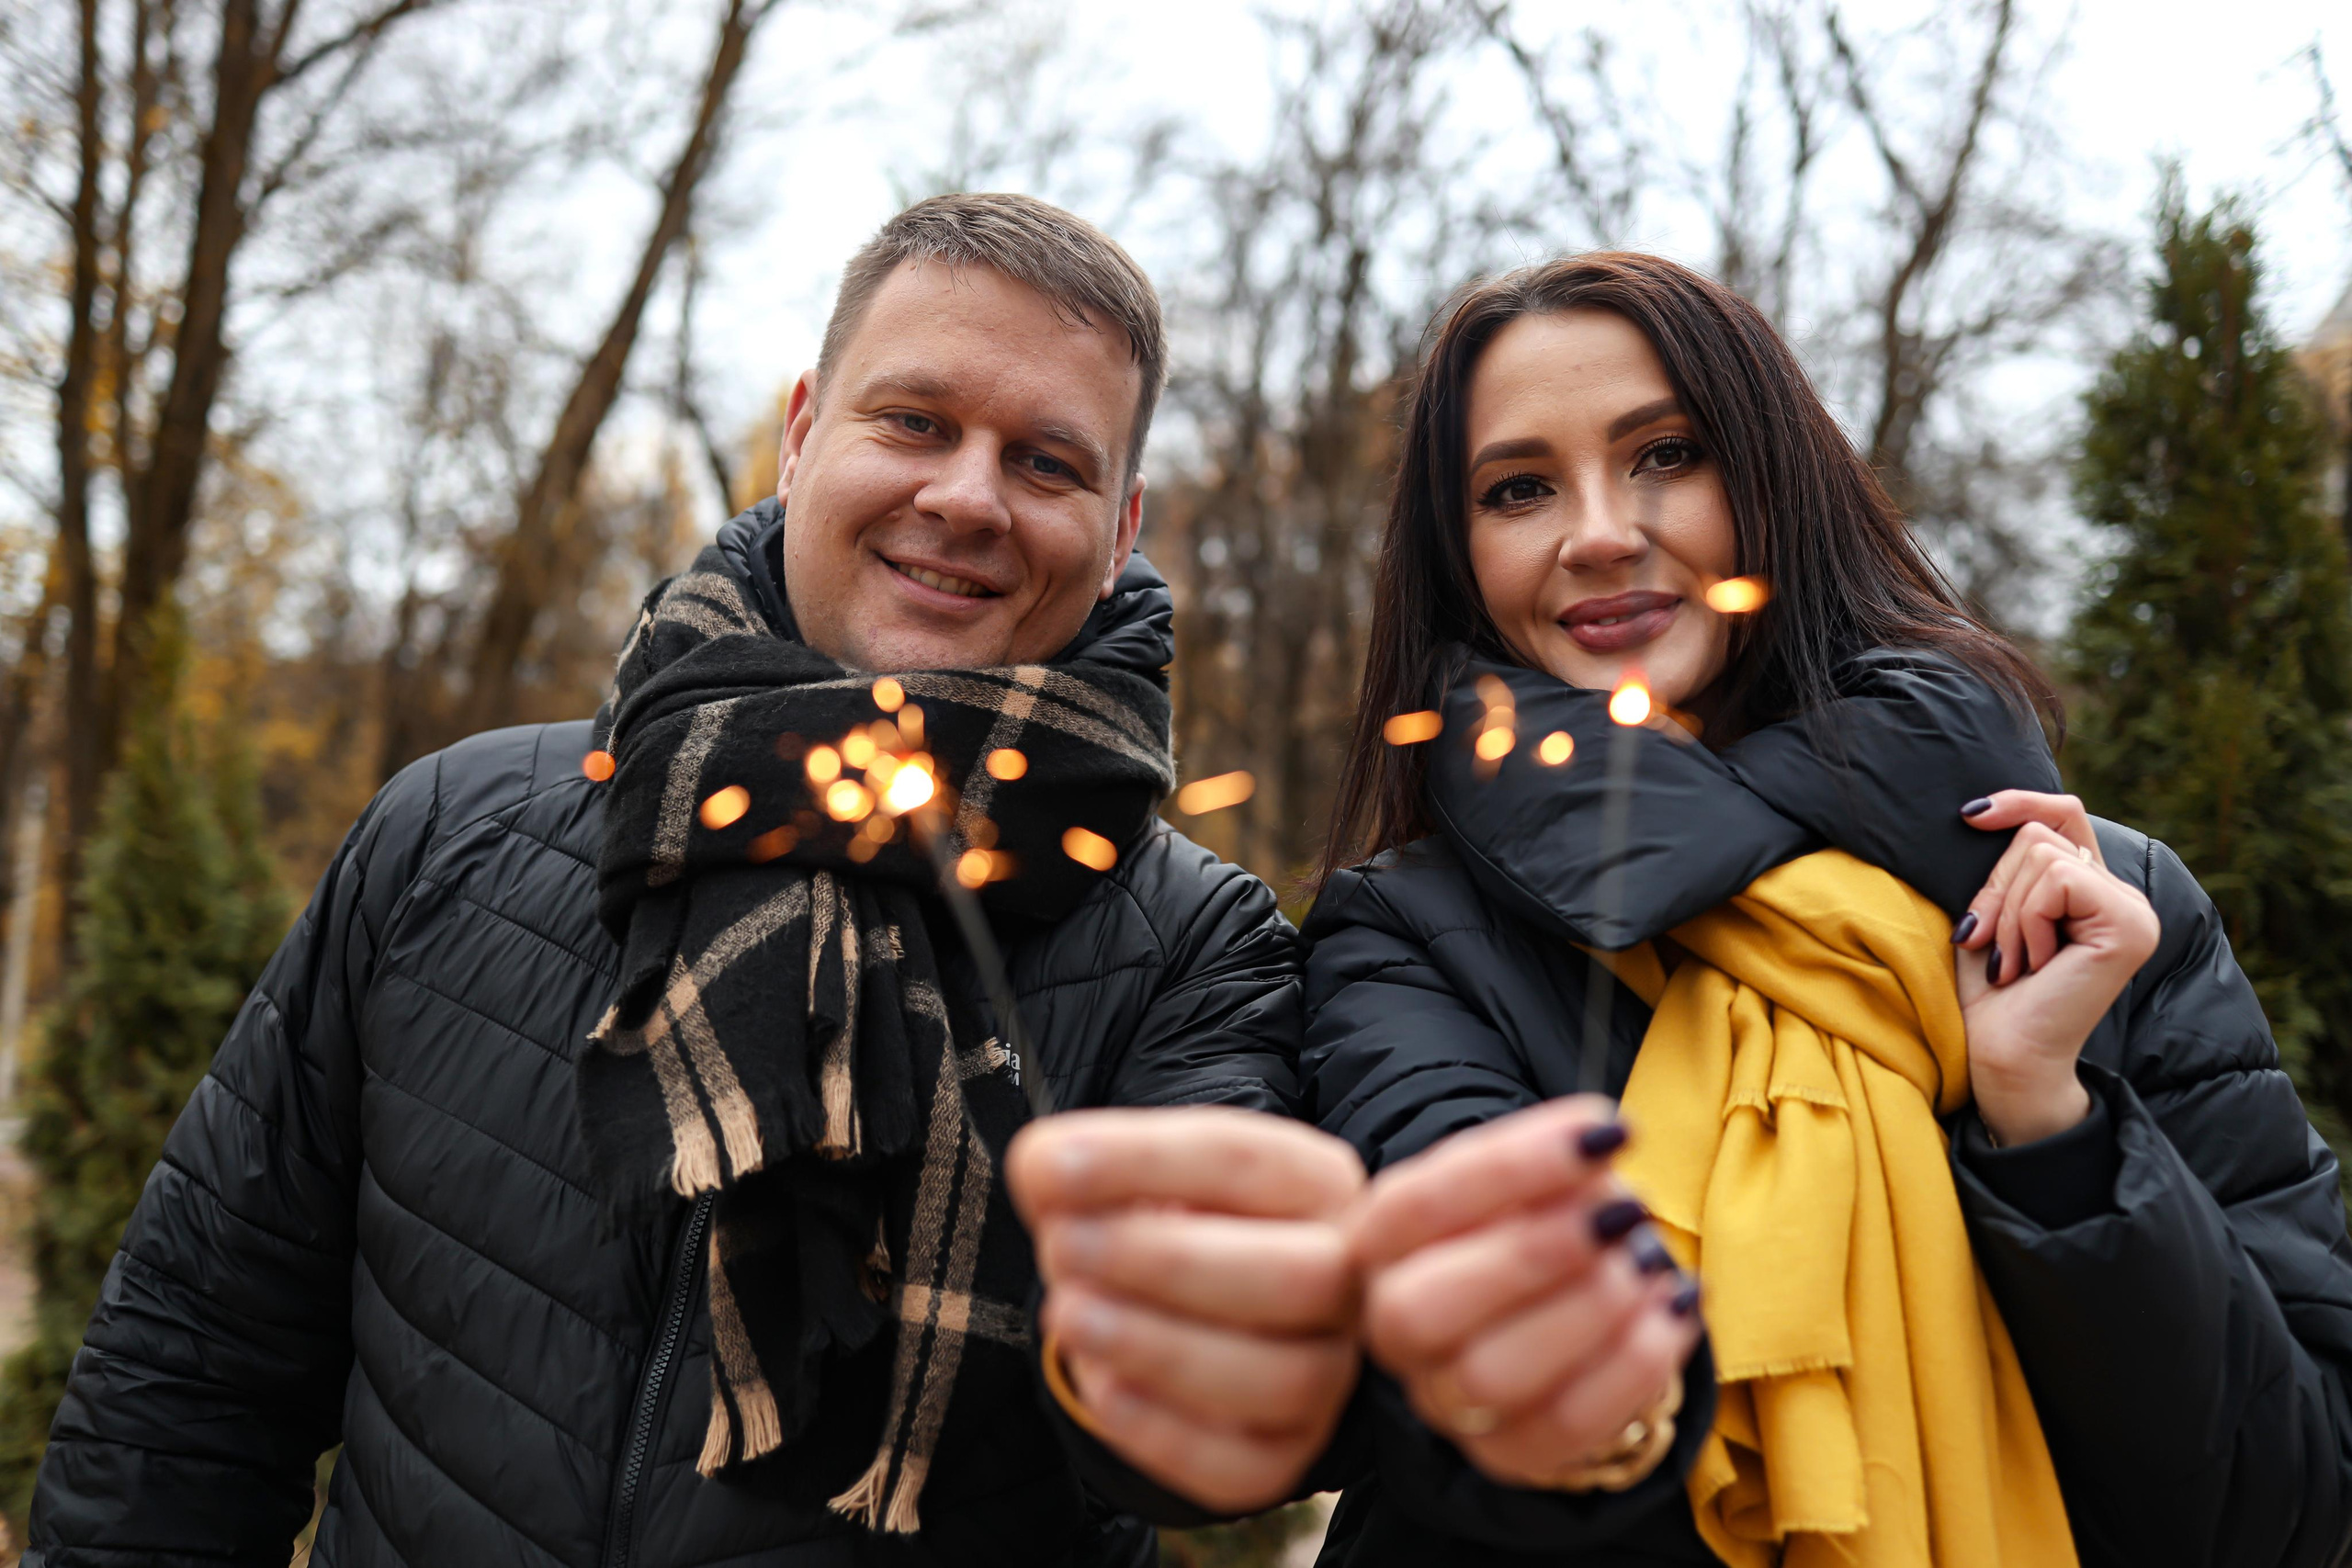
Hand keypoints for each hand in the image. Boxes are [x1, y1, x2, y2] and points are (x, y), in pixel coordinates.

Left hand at [1005, 1106, 1365, 1514]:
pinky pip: (1245, 1466)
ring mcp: (1328, 1372)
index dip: (1143, 1162)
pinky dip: (1167, 1434)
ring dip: (1163, 1349)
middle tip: (1063, 1246)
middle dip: (1167, 1262)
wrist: (1173, 1307)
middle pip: (1297, 1275)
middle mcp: (1344, 1278)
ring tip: (1068, 1314)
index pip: (1245, 1161)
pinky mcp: (1287, 1452)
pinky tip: (1101, 1388)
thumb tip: (1044, 1170)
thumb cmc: (1157, 1225)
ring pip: (1286, 1379)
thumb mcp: (1120, 1178)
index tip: (1051, 1168)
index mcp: (1313, 1181)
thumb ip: (1078, 1163)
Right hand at [1348, 1097, 1699, 1490]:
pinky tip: (1676, 1307)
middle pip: (1422, 1309)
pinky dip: (1633, 1365)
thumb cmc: (1534, 1225)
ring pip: (1491, 1377)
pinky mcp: (1510, 1451)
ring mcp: (1444, 1400)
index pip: (1417, 1205)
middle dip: (1532, 1255)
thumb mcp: (1531, 1178)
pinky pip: (1565, 1427)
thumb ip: (1551, 1162)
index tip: (1604, 1131)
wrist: (1553, 1311)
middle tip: (1622, 1212)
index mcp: (1379, 1241)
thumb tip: (1601, 1143)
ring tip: (1650, 1260)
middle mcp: (1392, 1326)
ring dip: (1588, 1312)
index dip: (1511, 1168)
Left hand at [1955, 791, 2160, 1144]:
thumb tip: (1983, 810)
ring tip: (2014, 962)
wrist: (2001, 1056)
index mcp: (2093, 892)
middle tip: (1990, 945)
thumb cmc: (1990, 993)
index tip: (1969, 816)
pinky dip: (2027, 919)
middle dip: (1995, 887)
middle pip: (2039, 834)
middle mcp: (2123, 898)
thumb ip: (2007, 867)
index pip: (2064, 814)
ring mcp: (2133, 911)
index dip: (2019, 802)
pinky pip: (2057, 880)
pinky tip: (2034, 964)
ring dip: (2007, 912)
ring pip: (2043, 854)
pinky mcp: (2129, 926)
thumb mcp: (1991, 914)